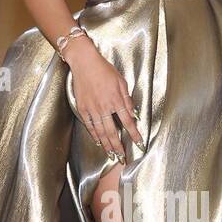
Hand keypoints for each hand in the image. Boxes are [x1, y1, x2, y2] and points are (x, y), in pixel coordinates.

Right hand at [65, 37, 143, 160]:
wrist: (85, 63)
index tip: (139, 144)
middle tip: (122, 158)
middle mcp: (104, 107)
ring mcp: (92, 109)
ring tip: (111, 155)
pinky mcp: (82, 108)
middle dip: (118, 147)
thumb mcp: (121, 82)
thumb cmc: (104, 70)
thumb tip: (133, 114)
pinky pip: (89, 125)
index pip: (128, 122)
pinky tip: (98, 142)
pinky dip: (94, 135)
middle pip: (112, 132)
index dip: (134, 134)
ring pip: (100, 132)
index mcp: (116, 100)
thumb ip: (127, 100)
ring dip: (107, 145)